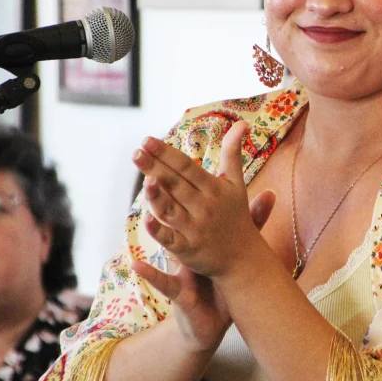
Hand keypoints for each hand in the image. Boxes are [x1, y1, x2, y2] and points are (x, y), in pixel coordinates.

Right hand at [132, 168, 274, 351]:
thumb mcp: (237, 247)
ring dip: (154, 222)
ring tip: (145, 202)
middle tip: (142, 159)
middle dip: (158, 186)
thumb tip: (272, 193)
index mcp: (198, 227)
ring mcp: (179, 265)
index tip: (166, 145)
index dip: (181, 173)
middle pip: (170, 209)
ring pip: (164, 239)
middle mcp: (185, 241)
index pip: (189, 196)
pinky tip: (136, 264)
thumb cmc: (220, 277)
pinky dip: (150, 273)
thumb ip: (253, 219)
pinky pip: (163, 281)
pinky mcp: (178, 291)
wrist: (212, 318)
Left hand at [134, 121, 265, 277]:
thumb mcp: (236, 183)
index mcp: (214, 189)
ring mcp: (196, 229)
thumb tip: (242, 122)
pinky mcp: (189, 250)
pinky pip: (171, 239)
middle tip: (137, 151)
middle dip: (156, 168)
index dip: (167, 154)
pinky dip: (159, 231)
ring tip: (144, 178)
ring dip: (157, 195)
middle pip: (176, 185)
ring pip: (172, 210)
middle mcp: (205, 207)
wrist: (244, 258)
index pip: (186, 167)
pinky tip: (146, 220)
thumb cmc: (236, 215)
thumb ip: (233, 153)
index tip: (147, 140)